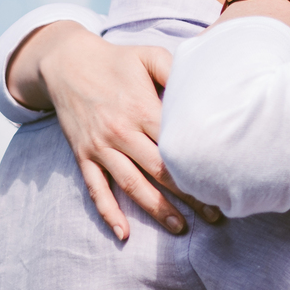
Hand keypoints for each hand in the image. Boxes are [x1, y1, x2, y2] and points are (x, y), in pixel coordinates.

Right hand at [10, 23, 219, 240]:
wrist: (66, 62)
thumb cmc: (116, 60)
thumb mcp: (148, 56)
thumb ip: (177, 70)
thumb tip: (208, 88)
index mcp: (142, 108)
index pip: (176, 146)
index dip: (200, 166)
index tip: (223, 184)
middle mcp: (121, 131)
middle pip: (160, 171)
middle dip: (189, 196)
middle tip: (215, 215)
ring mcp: (100, 146)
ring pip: (132, 185)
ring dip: (157, 210)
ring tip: (180, 228)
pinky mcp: (84, 155)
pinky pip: (96, 189)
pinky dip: (108, 213)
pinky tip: (124, 234)